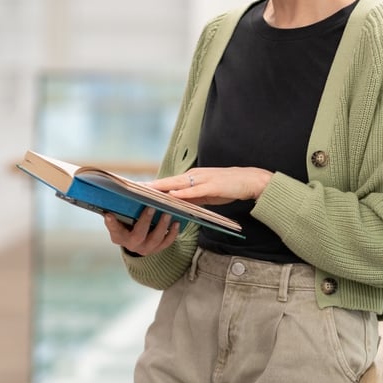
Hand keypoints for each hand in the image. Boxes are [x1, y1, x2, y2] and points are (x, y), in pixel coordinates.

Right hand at [104, 208, 179, 255]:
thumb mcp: (123, 215)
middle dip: (145, 221)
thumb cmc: (129, 221)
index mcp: (119, 235)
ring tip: (168, 213)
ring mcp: (145, 248)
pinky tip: (176, 222)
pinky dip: (172, 233)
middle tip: (151, 207)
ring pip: (155, 240)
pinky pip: (166, 243)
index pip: (114, 229)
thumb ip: (124, 206)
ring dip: (162, 226)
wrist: (138, 239)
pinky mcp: (157, 249)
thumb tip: (130, 188)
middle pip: (137, 236)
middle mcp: (131, 244)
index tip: (109, 214)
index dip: (111, 223)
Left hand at [147, 167, 272, 205]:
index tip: (135, 188)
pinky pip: (194, 190)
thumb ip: (191, 199)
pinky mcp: (212, 186)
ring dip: (161, 188)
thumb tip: (176, 206)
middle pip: (168, 182)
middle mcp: (194, 176)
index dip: (152, 186)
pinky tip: (172, 196)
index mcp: (192, 178)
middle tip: (132, 188)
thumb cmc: (228, 187)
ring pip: (178, 184)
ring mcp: (203, 180)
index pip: (168, 183)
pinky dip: (183, 193)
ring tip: (145, 191)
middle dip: (150, 186)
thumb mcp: (206, 195)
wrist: (250, 181)